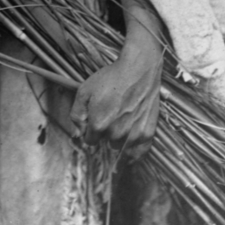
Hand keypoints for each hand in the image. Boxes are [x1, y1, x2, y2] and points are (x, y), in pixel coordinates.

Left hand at [70, 37, 162, 160]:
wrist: (137, 71)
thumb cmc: (110, 79)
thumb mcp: (84, 91)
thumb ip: (77, 114)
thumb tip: (78, 132)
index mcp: (98, 125)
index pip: (90, 140)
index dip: (91, 131)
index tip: (95, 121)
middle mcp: (116, 134)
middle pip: (105, 142)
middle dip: (105, 132)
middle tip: (111, 114)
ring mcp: (133, 135)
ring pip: (120, 146)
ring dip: (119, 138)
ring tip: (122, 119)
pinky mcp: (147, 134)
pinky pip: (138, 153)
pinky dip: (133, 153)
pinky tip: (129, 148)